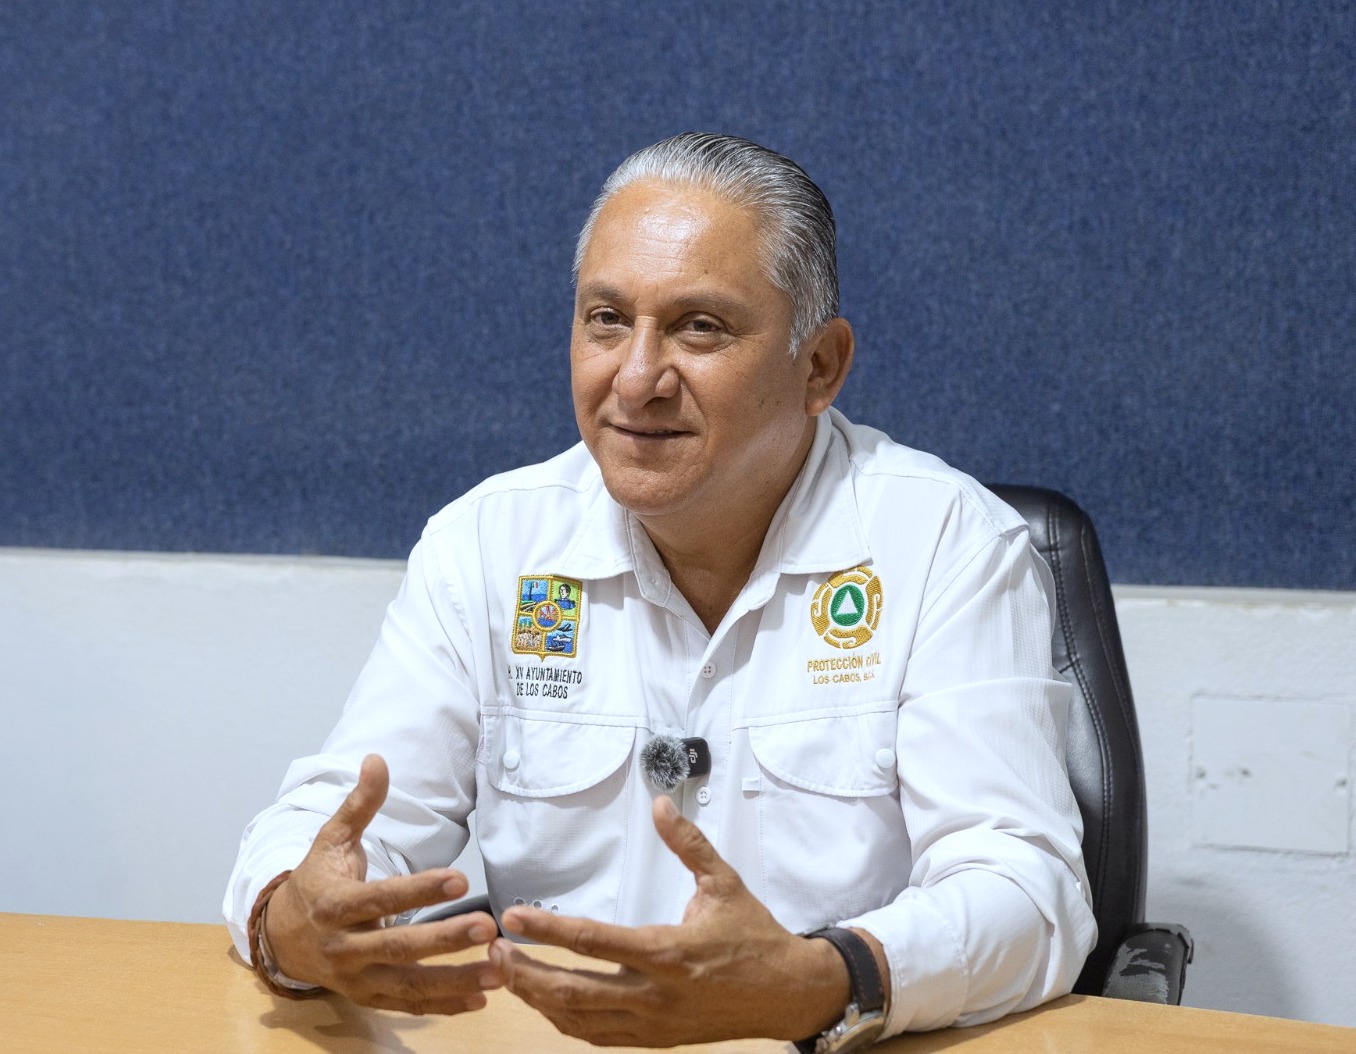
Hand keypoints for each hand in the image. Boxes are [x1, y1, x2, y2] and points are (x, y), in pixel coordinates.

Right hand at [263, 753, 501, 1013]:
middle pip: (397, 947)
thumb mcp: (332, 839)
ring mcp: (356, 978)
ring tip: (498, 972)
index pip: (381, 898)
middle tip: (488, 926)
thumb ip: (359, 804)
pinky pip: (408, 1006)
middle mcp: (344, 947)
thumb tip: (377, 759)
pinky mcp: (368, 997)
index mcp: (335, 905)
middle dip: (444, 940)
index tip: (459, 879)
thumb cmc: (317, 880)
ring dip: (455, 981)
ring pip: (407, 985)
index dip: (419, 891)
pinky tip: (481, 999)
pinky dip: (444, 1006)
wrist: (282, 936)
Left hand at [488, 795, 851, 1045]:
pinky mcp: (653, 1039)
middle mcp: (653, 994)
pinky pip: (595, 1035)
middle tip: (493, 951)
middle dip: (525, 973)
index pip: (593, 942)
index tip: (512, 917)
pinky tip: (544, 1000)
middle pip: (571, 991)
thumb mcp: (724, 882)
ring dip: (535, 998)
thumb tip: (660, 804)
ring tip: (507, 973)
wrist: (786, 993)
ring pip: (577, 1020)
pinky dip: (563, 1019)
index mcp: (667, 952)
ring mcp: (651, 1023)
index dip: (546, 930)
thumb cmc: (754, 935)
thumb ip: (688, 844)